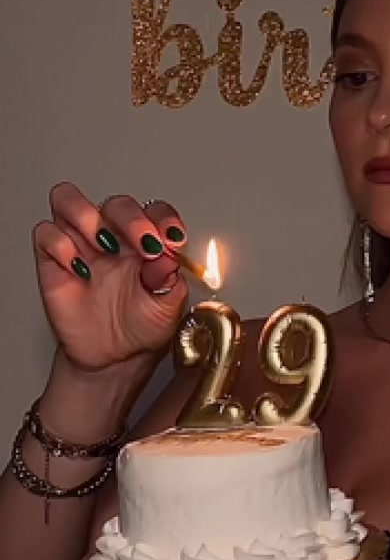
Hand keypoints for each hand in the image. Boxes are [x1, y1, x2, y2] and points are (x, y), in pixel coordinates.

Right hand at [33, 184, 188, 371]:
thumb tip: (169, 256)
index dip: (164, 218)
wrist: (114, 359)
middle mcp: (113, 237)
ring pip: (68, 200)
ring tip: (104, 245)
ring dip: (87, 216)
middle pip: (115, 204)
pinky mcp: (53, 262)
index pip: (154, 211)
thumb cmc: (141, 327)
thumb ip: (170, 279)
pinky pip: (45, 233)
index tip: (173, 238)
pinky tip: (80, 269)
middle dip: (131, 218)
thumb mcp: (167, 306)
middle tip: (146, 244)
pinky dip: (60, 245)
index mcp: (146, 241)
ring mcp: (81, 245)